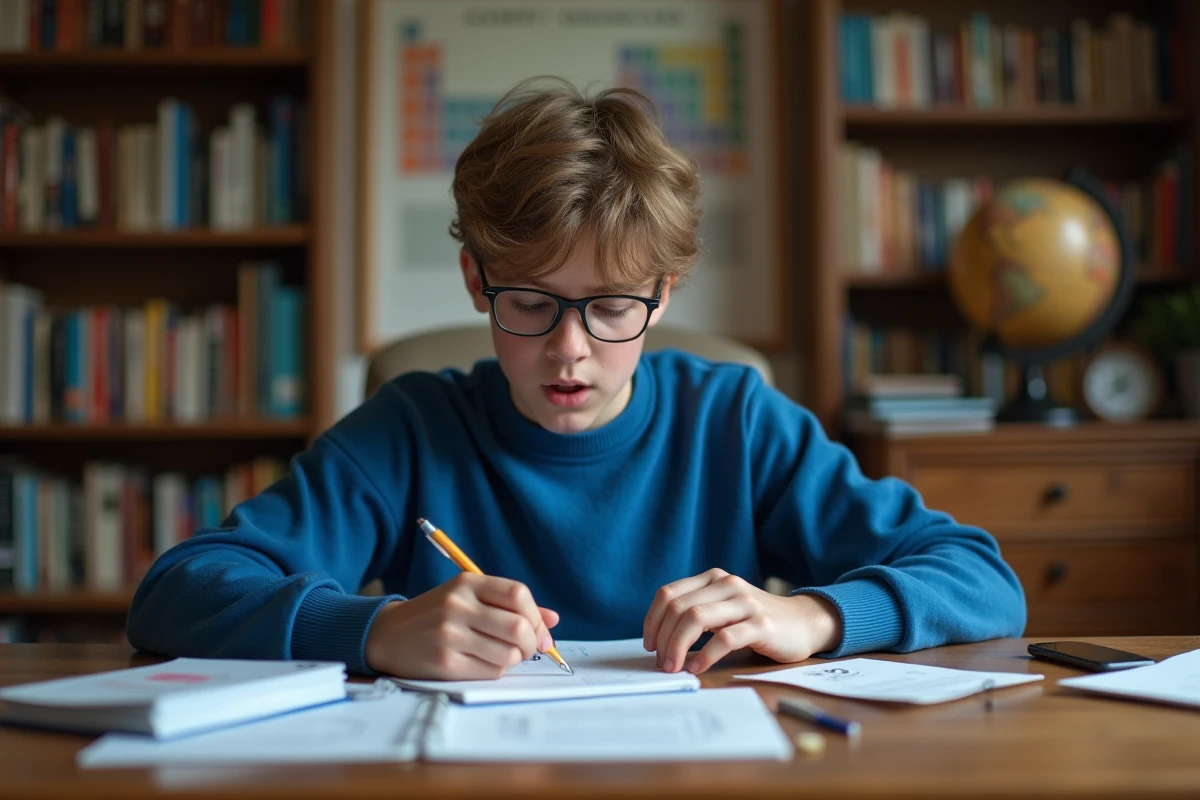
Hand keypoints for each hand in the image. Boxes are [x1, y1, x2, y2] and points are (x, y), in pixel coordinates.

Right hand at [365, 573, 559, 679]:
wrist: (388, 634)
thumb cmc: (436, 615)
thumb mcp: (468, 598)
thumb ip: (510, 605)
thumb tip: (552, 619)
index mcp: (467, 583)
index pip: (518, 594)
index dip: (537, 616)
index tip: (541, 632)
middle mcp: (458, 605)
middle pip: (518, 627)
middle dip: (532, 643)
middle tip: (527, 649)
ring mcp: (450, 635)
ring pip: (508, 654)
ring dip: (514, 659)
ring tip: (501, 655)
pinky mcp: (445, 663)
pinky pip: (491, 671)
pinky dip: (496, 670)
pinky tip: (481, 662)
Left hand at [642, 568, 842, 674]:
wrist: (803, 623)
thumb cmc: (756, 621)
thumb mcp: (723, 608)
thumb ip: (697, 613)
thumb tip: (660, 640)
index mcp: (713, 579)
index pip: (668, 594)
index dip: (652, 620)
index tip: (649, 644)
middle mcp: (727, 585)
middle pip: (679, 608)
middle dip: (663, 638)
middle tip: (661, 663)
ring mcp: (745, 603)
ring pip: (696, 619)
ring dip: (678, 647)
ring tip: (674, 667)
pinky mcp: (761, 624)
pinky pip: (725, 639)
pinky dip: (705, 655)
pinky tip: (698, 668)